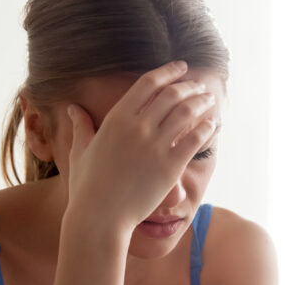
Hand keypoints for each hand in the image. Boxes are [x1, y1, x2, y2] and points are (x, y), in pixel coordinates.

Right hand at [64, 61, 216, 232]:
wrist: (100, 217)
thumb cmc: (88, 187)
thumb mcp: (81, 152)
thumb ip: (81, 127)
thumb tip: (72, 108)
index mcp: (117, 118)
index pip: (148, 83)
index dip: (168, 71)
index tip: (180, 67)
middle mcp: (138, 127)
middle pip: (172, 94)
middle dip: (189, 86)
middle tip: (199, 85)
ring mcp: (156, 145)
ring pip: (187, 112)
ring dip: (201, 102)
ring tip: (209, 100)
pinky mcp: (171, 166)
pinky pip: (195, 139)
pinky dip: (206, 128)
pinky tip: (212, 124)